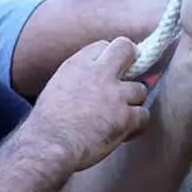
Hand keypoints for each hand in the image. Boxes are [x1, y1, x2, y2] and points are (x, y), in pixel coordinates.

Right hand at [29, 37, 149, 170]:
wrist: (49, 145)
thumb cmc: (47, 124)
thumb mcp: (57, 87)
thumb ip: (79, 77)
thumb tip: (93, 79)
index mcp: (77, 65)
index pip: (103, 45)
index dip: (109, 58)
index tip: (109, 71)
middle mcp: (98, 74)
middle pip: (127, 49)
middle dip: (132, 60)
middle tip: (129, 77)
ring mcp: (115, 95)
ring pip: (141, 89)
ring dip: (133, 102)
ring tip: (118, 115)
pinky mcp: (125, 117)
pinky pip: (144, 115)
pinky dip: (137, 125)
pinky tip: (124, 132)